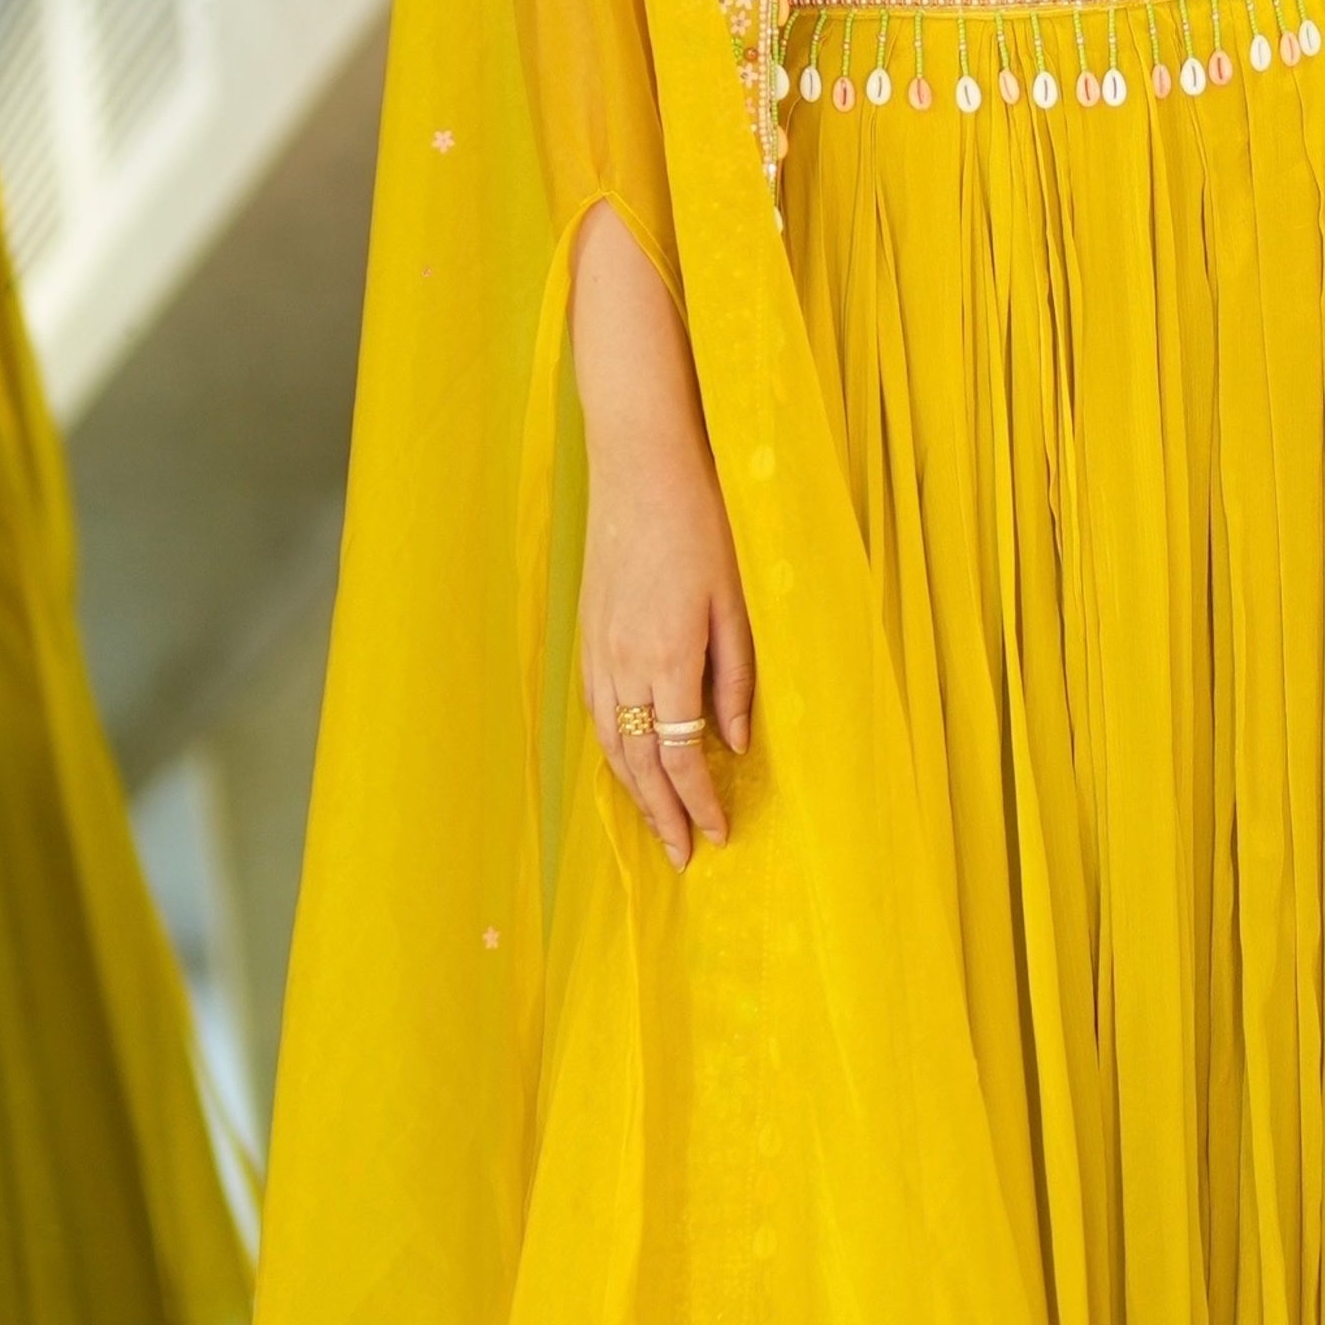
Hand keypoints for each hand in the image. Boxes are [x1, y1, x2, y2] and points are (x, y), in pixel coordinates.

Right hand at [570, 210, 756, 867]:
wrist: (639, 466)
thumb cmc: (701, 525)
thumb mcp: (735, 603)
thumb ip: (734, 678)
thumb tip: (734, 744)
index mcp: (667, 660)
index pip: (680, 757)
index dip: (699, 803)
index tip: (719, 837)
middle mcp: (623, 664)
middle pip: (636, 764)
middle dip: (662, 816)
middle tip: (684, 858)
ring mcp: (598, 649)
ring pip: (609, 743)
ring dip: (632, 791)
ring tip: (657, 825)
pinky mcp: (588, 632)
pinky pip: (596, 711)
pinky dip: (612, 749)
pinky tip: (627, 762)